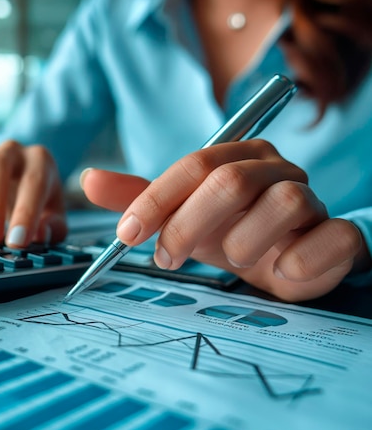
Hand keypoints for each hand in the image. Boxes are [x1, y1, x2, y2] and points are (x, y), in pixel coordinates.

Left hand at [80, 139, 364, 301]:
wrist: (289, 260)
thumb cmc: (229, 232)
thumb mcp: (180, 215)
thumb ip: (139, 198)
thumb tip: (87, 179)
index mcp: (238, 158)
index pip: (194, 165)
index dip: (156, 200)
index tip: (125, 235)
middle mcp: (277, 171)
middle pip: (232, 180)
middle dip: (188, 224)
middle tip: (165, 258)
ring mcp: (314, 200)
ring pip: (286, 202)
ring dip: (244, 241)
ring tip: (231, 261)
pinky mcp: (342, 235)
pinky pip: (334, 236)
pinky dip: (302, 260)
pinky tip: (281, 272)